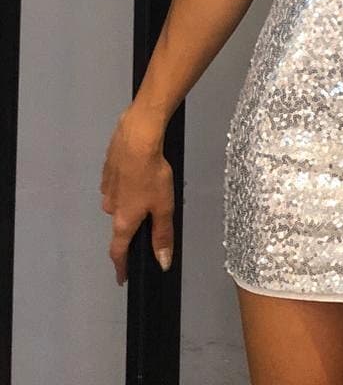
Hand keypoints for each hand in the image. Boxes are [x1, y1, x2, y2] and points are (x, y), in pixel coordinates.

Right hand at [100, 107, 174, 284]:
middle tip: (148, 216)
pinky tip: (139, 173)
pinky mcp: (107, 169)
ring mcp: (106, 187)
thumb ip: (162, 235)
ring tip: (148, 189)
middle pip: (120, 224)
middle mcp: (110, 207)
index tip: (122, 278)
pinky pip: (117, 184)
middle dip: (132, 224)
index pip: (118, 252)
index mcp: (123, 221)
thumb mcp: (164, 206)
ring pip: (119, 202)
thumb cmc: (152, 174)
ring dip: (130, 201)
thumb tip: (162, 263)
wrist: (138, 136)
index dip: (121, 266)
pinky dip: (127, 184)